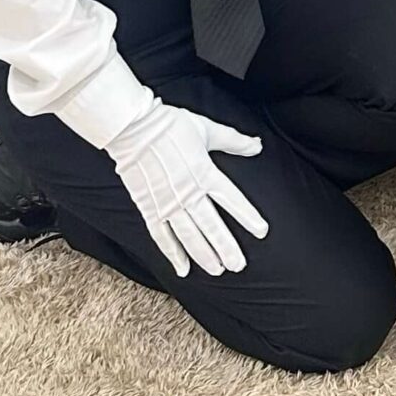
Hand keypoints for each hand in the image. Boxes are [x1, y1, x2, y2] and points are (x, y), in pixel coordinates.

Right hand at [103, 99, 266, 280]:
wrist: (134, 128)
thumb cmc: (172, 126)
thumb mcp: (208, 130)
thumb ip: (234, 141)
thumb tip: (258, 145)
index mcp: (205, 173)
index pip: (232, 200)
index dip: (248, 217)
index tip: (261, 232)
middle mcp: (188, 193)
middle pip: (212, 226)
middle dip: (226, 248)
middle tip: (238, 265)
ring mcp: (167, 204)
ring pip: (189, 236)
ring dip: (204, 255)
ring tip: (217, 270)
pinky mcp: (149, 209)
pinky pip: (162, 237)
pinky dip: (173, 254)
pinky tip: (183, 269)